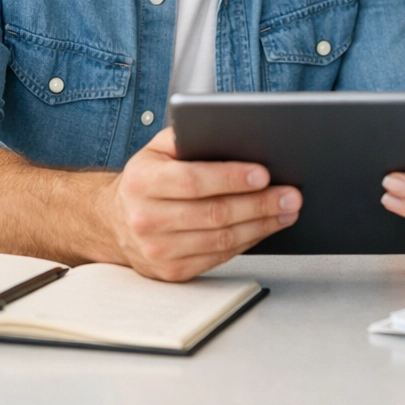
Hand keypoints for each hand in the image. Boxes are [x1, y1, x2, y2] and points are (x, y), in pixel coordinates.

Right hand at [102, 127, 300, 280]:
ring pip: (221, 239)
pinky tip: (266, 228)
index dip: (231, 178)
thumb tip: (230, 132)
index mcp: (143, 181)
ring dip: (261, 225)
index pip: (193, 180)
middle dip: (259, 204)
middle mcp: (147, 218)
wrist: (114, 221)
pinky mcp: (172, 271)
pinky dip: (248, 242)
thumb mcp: (157, 148)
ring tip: (287, 211)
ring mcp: (158, 250)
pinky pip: (219, 256)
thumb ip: (187, 136)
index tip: (263, 173)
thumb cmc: (147, 178)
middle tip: (290, 195)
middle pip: (214, 213)